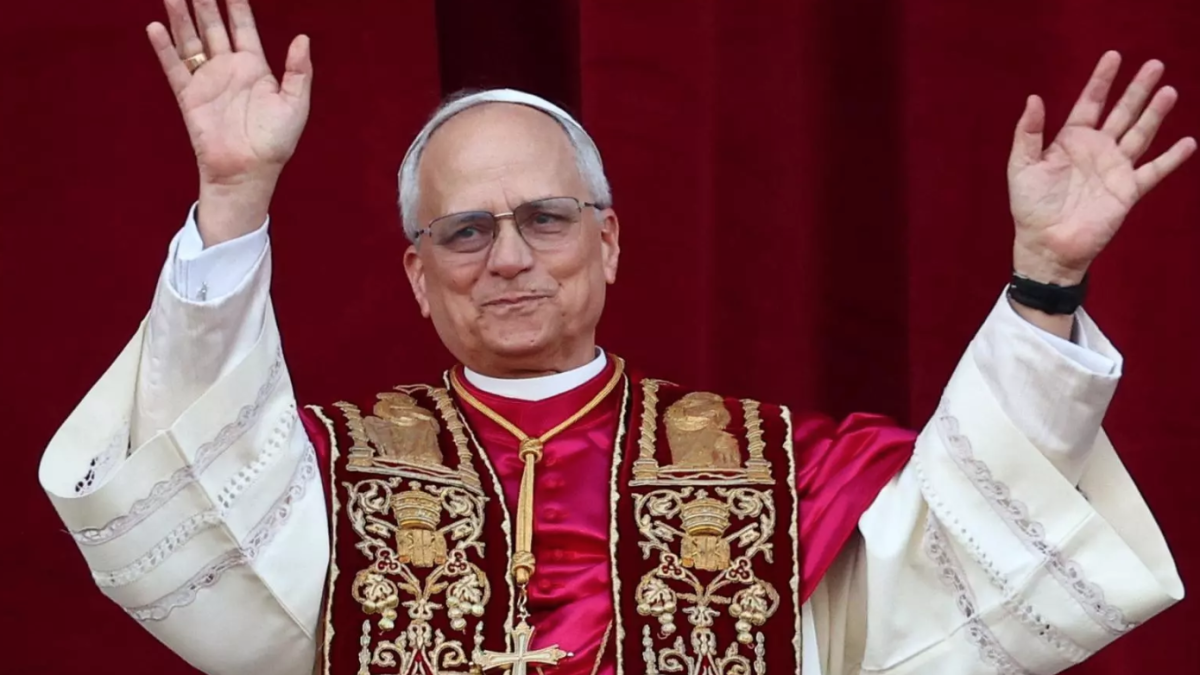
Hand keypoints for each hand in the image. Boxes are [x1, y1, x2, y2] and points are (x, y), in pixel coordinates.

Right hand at [147, 0, 312, 243]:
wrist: (248, 172)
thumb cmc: (275, 143)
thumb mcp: (295, 105)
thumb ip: (298, 72)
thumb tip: (302, 38)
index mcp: (255, 68)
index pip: (243, 27)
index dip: (236, 4)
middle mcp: (229, 69)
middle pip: (213, 26)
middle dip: (204, 3)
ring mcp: (207, 81)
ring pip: (191, 40)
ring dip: (182, 17)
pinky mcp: (189, 96)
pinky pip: (175, 67)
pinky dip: (164, 48)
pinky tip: (156, 27)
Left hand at [1008, 51, 1194, 285]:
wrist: (1046, 245)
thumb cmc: (1030, 208)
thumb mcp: (1021, 167)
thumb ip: (1027, 133)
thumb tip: (1033, 98)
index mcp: (1070, 141)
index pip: (1089, 103)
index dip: (1101, 80)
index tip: (1113, 56)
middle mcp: (1096, 150)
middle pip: (1121, 112)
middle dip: (1137, 89)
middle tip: (1154, 64)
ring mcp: (1114, 169)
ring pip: (1140, 134)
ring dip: (1155, 114)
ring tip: (1168, 91)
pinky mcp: (1127, 190)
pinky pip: (1154, 171)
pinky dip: (1171, 158)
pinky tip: (1187, 143)